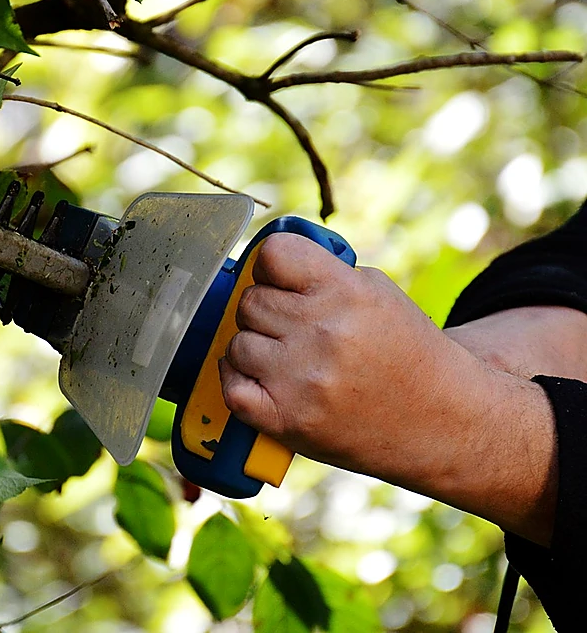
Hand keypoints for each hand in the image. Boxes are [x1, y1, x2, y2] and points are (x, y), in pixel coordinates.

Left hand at [219, 233, 556, 543]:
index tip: (278, 278)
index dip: (270, 265)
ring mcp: (303, 379)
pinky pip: (231, 387)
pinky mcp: (288, 420)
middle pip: (250, 300)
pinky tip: (263, 381)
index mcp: (346, 292)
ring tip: (288, 359)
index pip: (272, 253)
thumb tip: (262, 261)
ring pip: (237, 343)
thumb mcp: (377, 292)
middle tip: (293, 327)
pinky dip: (239, 383)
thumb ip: (322, 271)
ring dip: (255, 348)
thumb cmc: (406, 351)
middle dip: (267, 311)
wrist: (443, 421)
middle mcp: (323, 332)